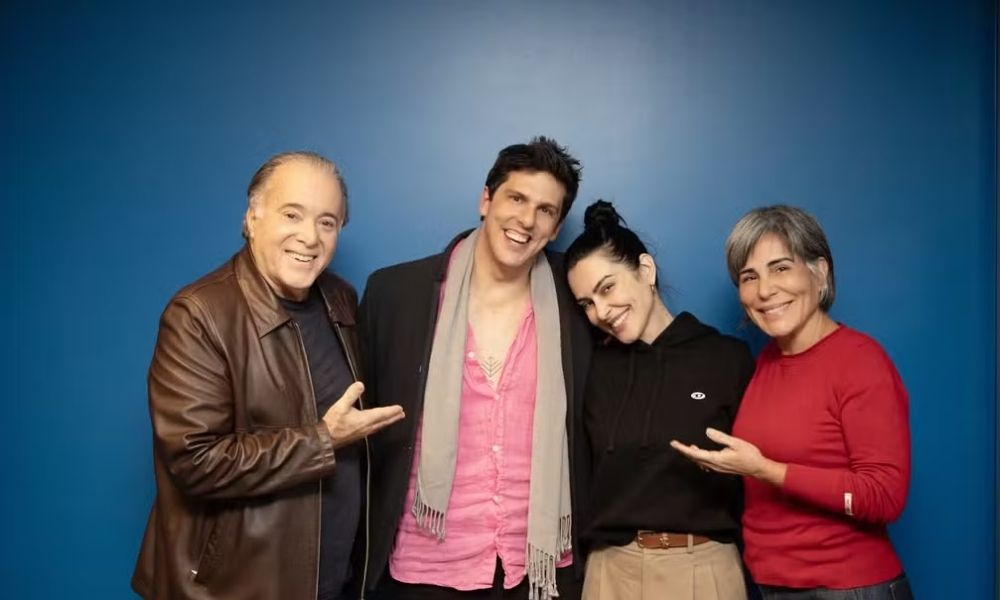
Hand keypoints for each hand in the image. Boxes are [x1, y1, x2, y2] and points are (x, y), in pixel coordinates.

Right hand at [322, 382, 404, 448]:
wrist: (325, 439)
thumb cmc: (333, 422)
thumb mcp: (341, 405)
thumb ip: (351, 394)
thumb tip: (361, 384)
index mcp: (365, 419)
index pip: (382, 414)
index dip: (391, 411)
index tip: (400, 408)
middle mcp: (367, 427)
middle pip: (383, 422)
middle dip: (393, 417)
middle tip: (402, 414)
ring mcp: (363, 433)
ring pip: (379, 426)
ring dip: (387, 422)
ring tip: (393, 419)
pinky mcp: (358, 436)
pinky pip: (374, 430)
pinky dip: (380, 426)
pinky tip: (377, 426)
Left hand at [669, 428, 785, 485]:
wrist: (758, 468)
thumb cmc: (749, 455)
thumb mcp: (735, 443)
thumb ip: (720, 437)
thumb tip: (708, 432)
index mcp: (716, 458)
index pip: (695, 454)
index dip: (683, 448)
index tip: (674, 444)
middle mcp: (714, 465)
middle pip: (694, 458)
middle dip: (684, 451)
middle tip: (675, 444)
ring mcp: (717, 468)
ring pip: (699, 461)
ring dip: (691, 454)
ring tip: (685, 447)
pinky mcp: (720, 468)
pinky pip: (705, 463)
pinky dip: (699, 457)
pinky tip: (699, 452)